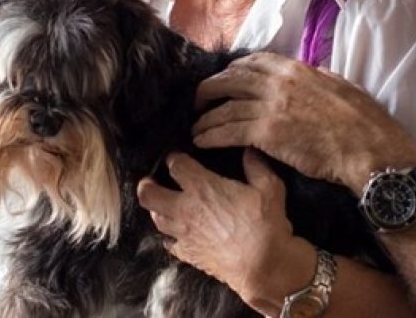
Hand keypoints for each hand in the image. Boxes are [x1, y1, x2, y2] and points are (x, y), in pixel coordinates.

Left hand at [137, 148, 313, 308]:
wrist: (261, 265)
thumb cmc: (265, 223)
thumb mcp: (269, 187)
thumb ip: (256, 165)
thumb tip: (250, 150)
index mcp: (203, 187)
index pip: (176, 166)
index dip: (173, 157)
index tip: (176, 156)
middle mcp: (186, 209)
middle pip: (149, 195)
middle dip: (146, 185)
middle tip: (151, 180)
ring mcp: (184, 234)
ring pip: (156, 219)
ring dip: (157, 209)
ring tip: (164, 204)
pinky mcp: (187, 254)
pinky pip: (168, 243)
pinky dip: (169, 236)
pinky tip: (177, 233)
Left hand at [193, 53, 415, 193]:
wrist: (366, 147)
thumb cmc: (361, 120)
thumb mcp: (340, 85)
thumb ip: (317, 78)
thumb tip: (308, 75)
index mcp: (296, 69)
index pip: (253, 61)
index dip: (233, 70)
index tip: (225, 80)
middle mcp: (279, 83)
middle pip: (230, 79)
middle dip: (210, 89)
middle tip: (199, 101)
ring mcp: (271, 107)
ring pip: (225, 107)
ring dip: (206, 117)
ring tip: (196, 128)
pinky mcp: (266, 134)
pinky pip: (228, 131)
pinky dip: (211, 135)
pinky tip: (202, 141)